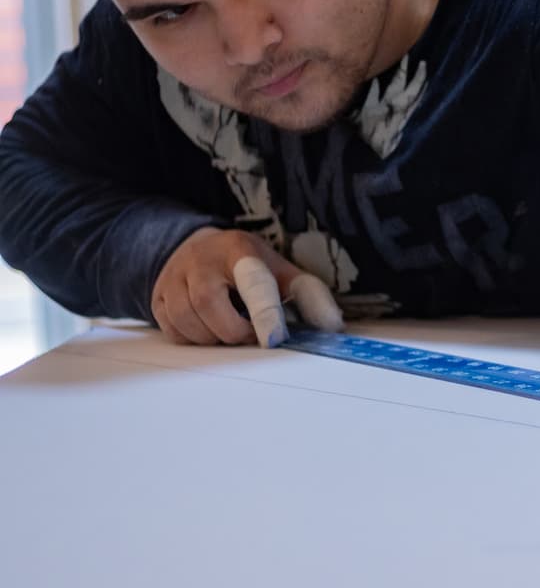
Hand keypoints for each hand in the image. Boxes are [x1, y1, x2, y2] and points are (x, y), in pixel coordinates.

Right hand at [150, 226, 342, 346]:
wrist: (198, 247)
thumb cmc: (246, 265)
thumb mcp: (279, 270)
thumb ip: (308, 294)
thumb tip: (333, 326)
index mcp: (239, 250)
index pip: (253, 282)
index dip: (265, 313)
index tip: (275, 339)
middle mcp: (202, 260)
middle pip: (212, 306)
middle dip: (234, 330)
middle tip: (248, 332)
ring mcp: (174, 278)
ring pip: (188, 322)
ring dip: (213, 337)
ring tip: (228, 328)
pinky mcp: (157, 297)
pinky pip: (172, 331)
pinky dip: (193, 339)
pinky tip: (206, 328)